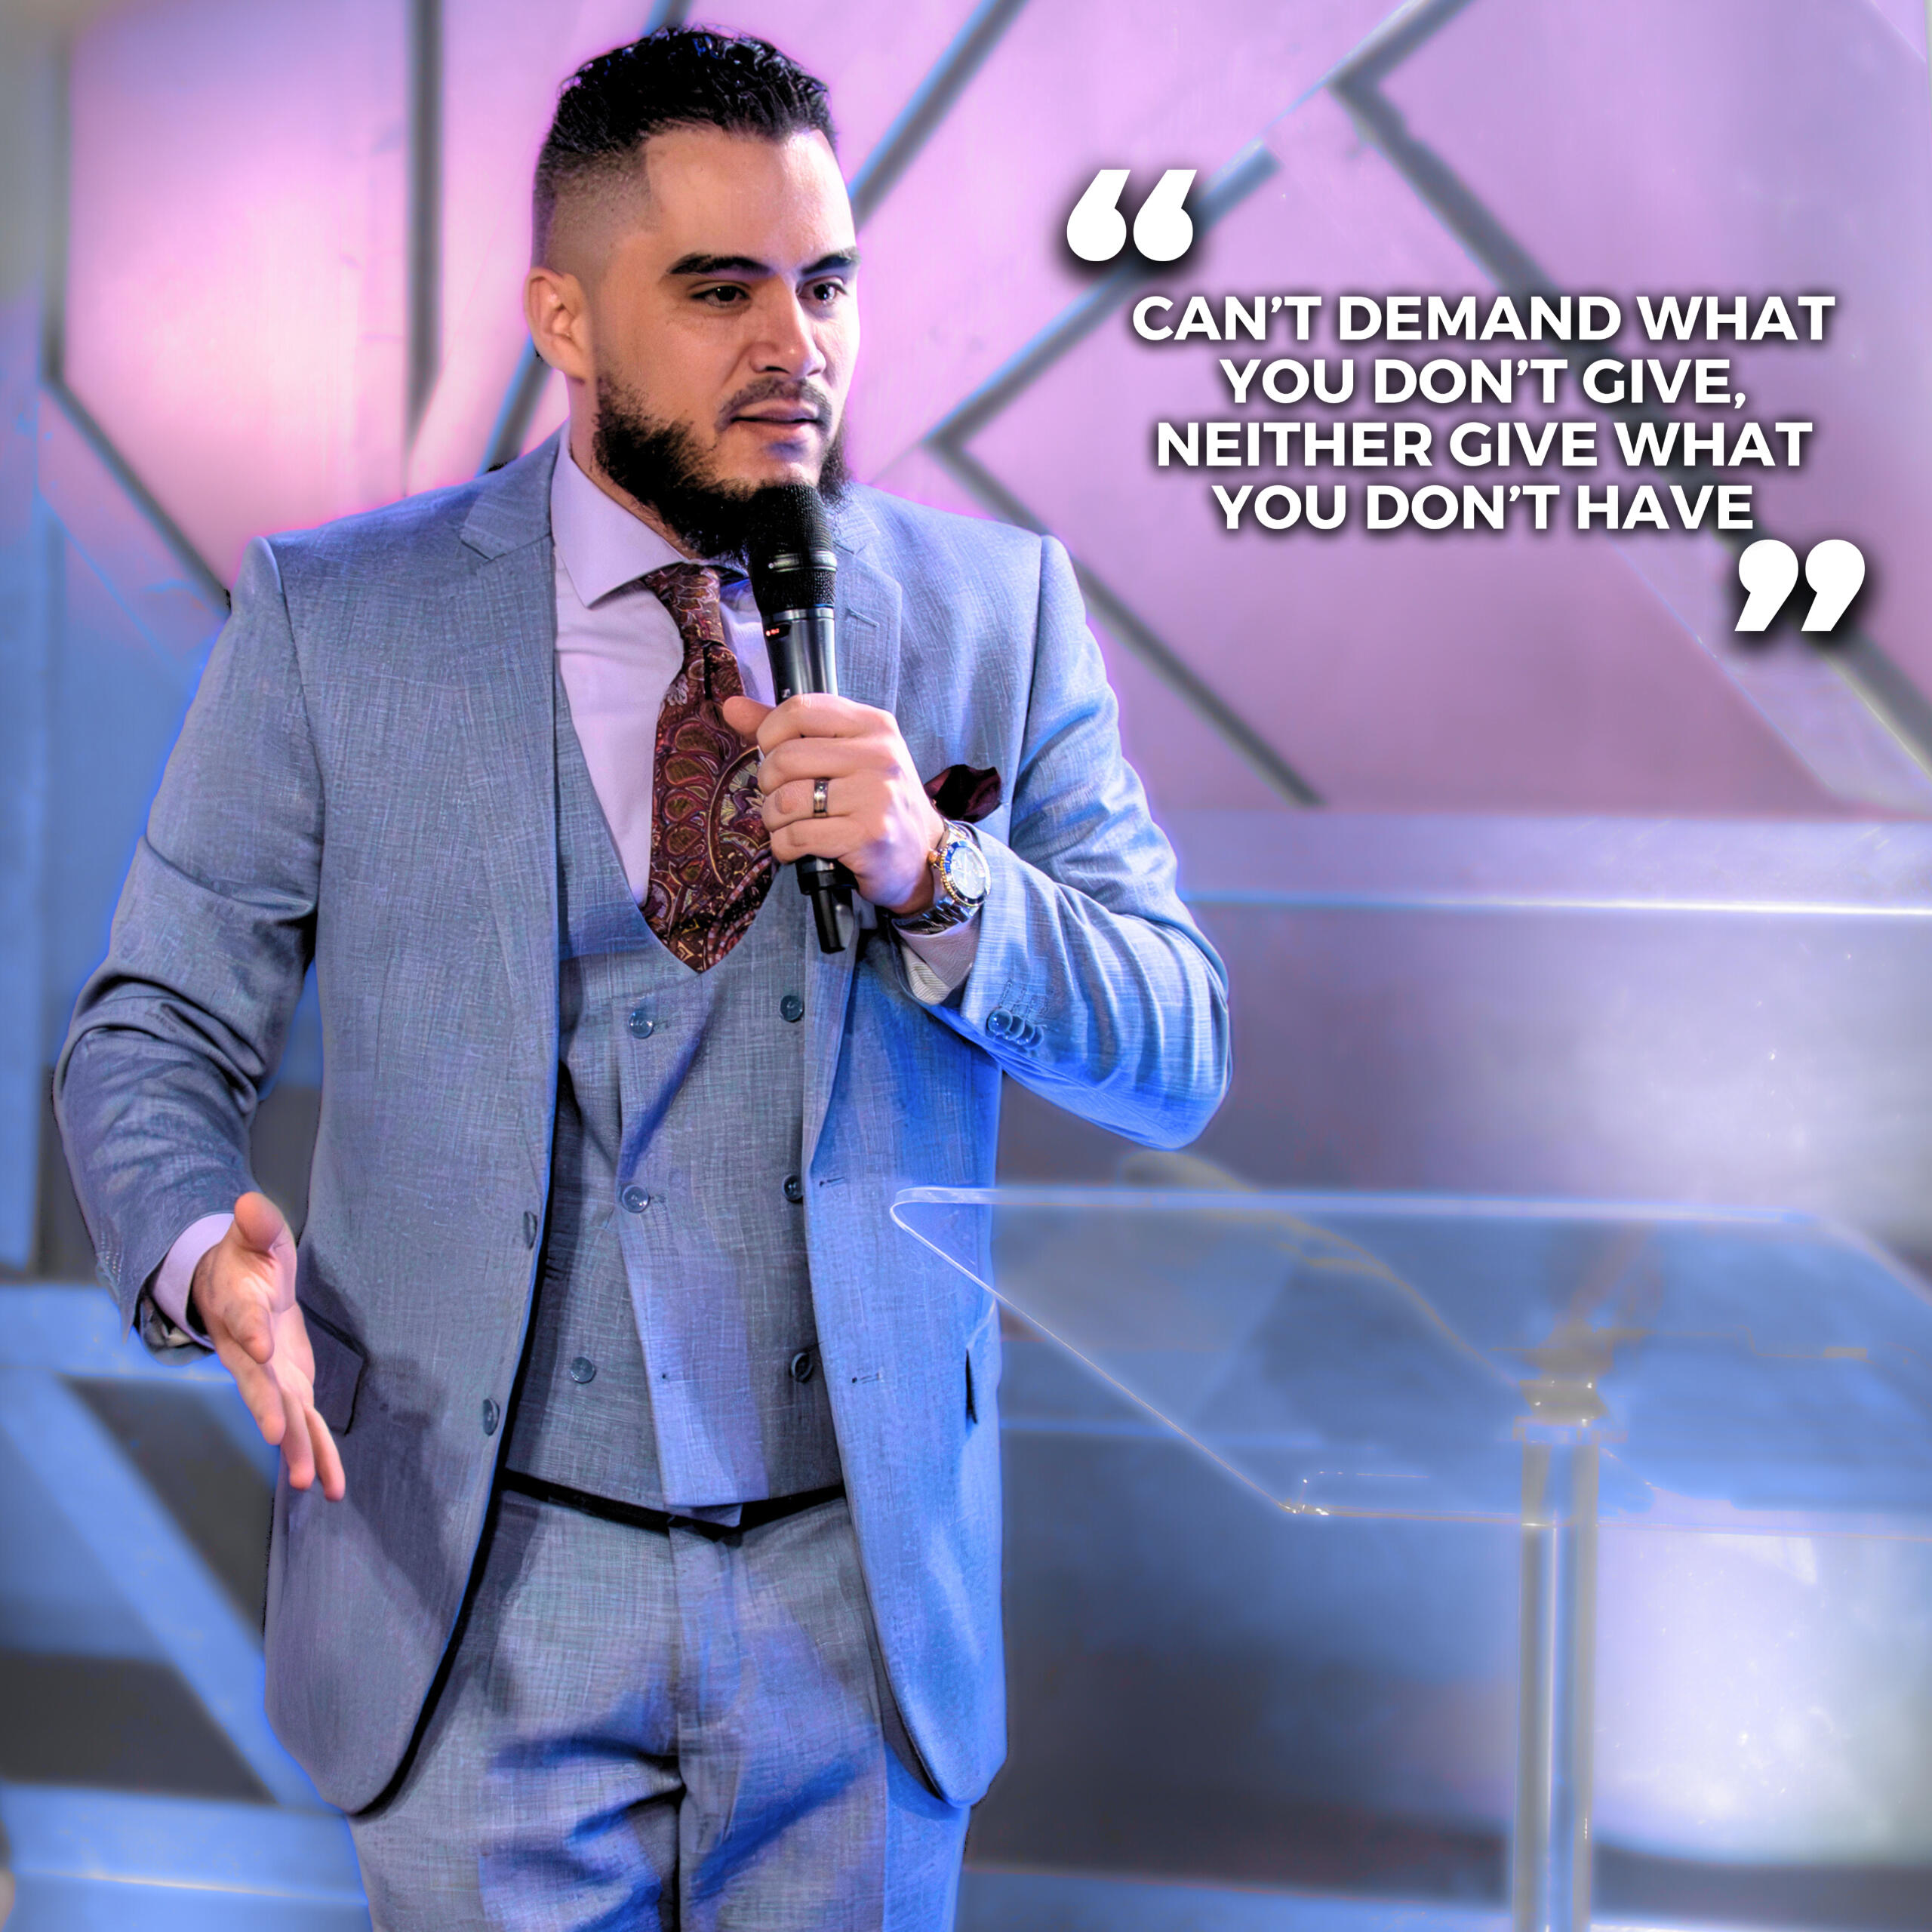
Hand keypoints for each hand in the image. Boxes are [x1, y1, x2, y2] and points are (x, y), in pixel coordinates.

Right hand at [191, 1191, 345, 1500]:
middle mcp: (248, 1352)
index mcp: (238, 1308)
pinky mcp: (291, 1389)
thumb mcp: (254, 1236)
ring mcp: (269, 1376)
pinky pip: (306, 1426)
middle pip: (258, 1384)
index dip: (251, 1331)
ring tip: (304, 1483)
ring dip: (296, 1448)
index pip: (243, 1320)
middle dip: (269, 1410)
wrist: (234, 1288)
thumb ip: (256, 1224)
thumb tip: (252, 1203)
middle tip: (279, 1437)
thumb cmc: (246, 1259)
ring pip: (283, 1415)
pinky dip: (319, 1455)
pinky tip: (330, 1488)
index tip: (260, 1346)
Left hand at [722, 693, 944, 915]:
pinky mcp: (868, 836)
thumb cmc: (875, 801)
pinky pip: (797, 836)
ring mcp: (876, 796)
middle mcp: (879, 755)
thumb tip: (733, 706)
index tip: (774, 753)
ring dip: (774, 820)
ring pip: (786, 801)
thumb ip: (790, 730)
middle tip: (780, 797)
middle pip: (786, 758)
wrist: (920, 854)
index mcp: (874, 725)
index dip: (771, 733)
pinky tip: (798, 848)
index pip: (801, 709)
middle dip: (768, 784)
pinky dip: (785, 847)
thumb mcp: (846, 754)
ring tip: (789, 825)